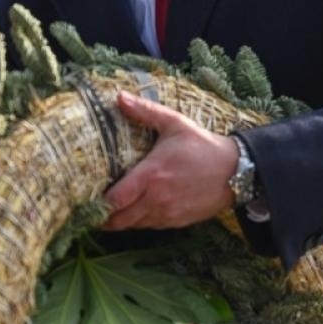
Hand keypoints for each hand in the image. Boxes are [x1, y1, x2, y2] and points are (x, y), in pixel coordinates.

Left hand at [102, 92, 237, 230]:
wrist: (235, 170)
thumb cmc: (203, 146)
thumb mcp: (175, 124)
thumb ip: (145, 112)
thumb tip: (119, 96)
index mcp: (151, 175)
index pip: (115, 200)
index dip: (98, 204)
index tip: (87, 200)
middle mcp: (156, 199)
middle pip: (120, 219)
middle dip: (105, 218)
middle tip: (93, 210)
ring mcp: (168, 213)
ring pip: (135, 225)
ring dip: (123, 220)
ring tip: (112, 211)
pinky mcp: (178, 222)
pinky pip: (151, 226)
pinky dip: (141, 221)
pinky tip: (138, 210)